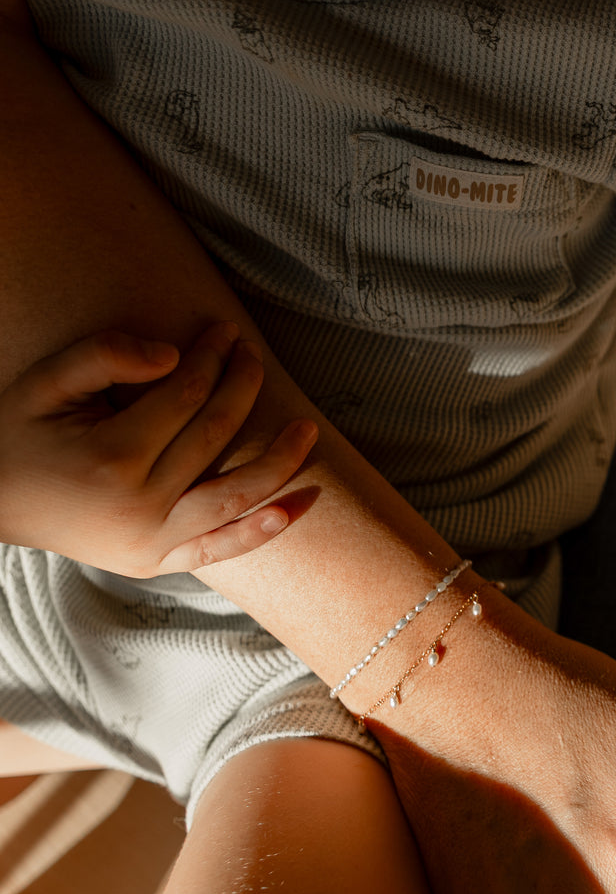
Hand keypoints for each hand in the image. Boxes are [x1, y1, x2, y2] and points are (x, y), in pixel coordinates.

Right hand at [0, 322, 316, 575]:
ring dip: (278, 461)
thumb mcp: (47, 383)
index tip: (227, 331)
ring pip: (234, 497)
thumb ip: (106, 355)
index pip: (185, 397)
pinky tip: (295, 508)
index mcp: (112, 457)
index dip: (212, 359)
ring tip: (308, 427)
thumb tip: (175, 355)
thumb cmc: (19, 434)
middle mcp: (139, 506)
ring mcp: (151, 542)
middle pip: (214, 436)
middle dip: (242, 387)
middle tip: (254, 354)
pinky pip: (218, 550)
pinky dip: (260, 532)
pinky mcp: (155, 562)